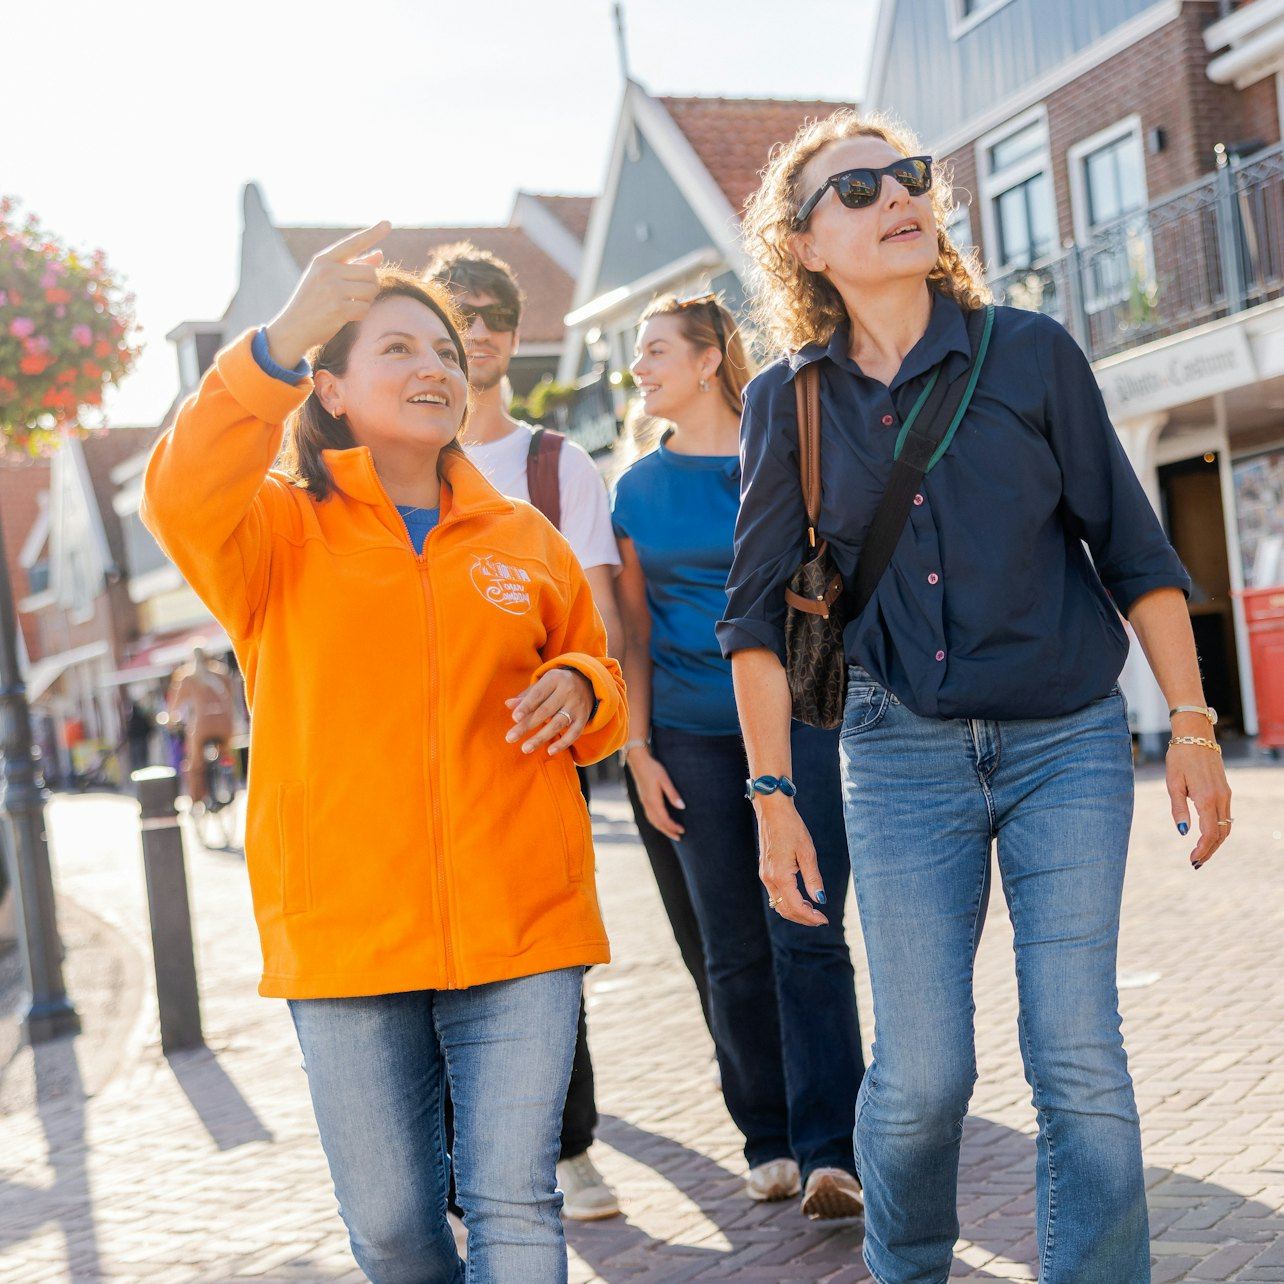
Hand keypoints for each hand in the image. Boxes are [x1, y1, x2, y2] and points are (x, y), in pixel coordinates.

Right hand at [264, 221, 389, 367]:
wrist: (293, 327)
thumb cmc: (313, 301)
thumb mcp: (327, 278)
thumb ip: (353, 266)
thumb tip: (379, 255)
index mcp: (323, 260)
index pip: (353, 243)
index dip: (372, 233)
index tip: (388, 223)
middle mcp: (328, 271)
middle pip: (370, 273)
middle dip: (371, 285)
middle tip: (360, 294)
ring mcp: (333, 290)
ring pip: (371, 290)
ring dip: (368, 300)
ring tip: (352, 304)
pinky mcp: (339, 309)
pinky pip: (365, 308)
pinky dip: (362, 313)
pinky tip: (348, 316)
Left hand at [505, 668, 593, 756]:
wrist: (588, 683)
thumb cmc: (557, 686)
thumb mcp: (543, 684)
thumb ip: (526, 696)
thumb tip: (508, 704)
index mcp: (554, 679)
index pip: (537, 694)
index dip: (525, 706)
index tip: (514, 718)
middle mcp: (567, 691)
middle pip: (545, 711)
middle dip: (526, 725)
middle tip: (510, 738)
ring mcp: (577, 705)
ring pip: (557, 723)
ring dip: (541, 737)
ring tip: (525, 748)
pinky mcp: (583, 718)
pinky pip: (574, 733)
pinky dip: (562, 743)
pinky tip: (550, 751)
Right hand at [626, 747, 685, 838]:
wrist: (638, 761)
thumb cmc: (653, 769)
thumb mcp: (665, 780)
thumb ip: (673, 794)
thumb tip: (682, 807)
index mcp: (653, 801)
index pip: (664, 819)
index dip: (673, 827)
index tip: (682, 831)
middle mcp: (647, 804)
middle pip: (658, 823)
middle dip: (668, 831)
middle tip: (679, 838)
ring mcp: (644, 802)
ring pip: (652, 820)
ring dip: (662, 828)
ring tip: (671, 833)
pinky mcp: (643, 799)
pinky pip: (649, 816)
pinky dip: (656, 822)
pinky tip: (661, 822)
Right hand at [756, 796, 827, 926]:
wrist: (773, 810)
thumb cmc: (792, 828)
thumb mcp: (807, 852)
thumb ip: (813, 878)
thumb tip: (820, 899)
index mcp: (780, 876)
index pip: (796, 907)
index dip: (811, 917)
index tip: (825, 920)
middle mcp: (769, 879)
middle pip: (785, 910)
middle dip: (803, 918)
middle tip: (820, 919)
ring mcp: (765, 875)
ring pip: (779, 903)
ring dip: (795, 911)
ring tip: (813, 910)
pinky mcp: (765, 870)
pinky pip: (775, 894)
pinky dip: (788, 901)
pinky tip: (800, 898)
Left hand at [1167, 734, 1232, 868]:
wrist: (1195, 736)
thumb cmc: (1179, 757)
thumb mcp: (1172, 783)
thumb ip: (1178, 808)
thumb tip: (1183, 832)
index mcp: (1206, 798)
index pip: (1210, 833)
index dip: (1203, 849)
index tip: (1192, 860)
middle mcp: (1220, 798)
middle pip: (1221, 833)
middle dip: (1210, 851)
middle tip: (1196, 863)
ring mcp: (1226, 794)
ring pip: (1226, 826)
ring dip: (1216, 842)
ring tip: (1201, 854)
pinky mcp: (1225, 790)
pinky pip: (1226, 816)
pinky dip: (1219, 830)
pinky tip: (1208, 836)